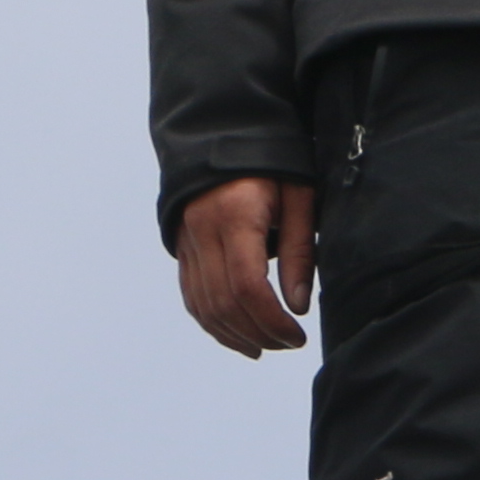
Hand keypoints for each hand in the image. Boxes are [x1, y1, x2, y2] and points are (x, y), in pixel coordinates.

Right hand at [178, 176, 317, 355]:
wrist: (224, 132)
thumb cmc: (272, 163)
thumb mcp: (299, 197)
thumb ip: (299, 251)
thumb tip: (298, 306)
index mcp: (234, 216)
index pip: (246, 285)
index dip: (271, 320)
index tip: (297, 336)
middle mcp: (201, 232)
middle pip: (222, 302)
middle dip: (257, 332)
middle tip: (288, 343)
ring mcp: (186, 241)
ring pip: (201, 305)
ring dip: (233, 334)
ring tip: (265, 346)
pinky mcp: (181, 248)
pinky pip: (191, 295)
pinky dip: (212, 321)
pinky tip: (236, 334)